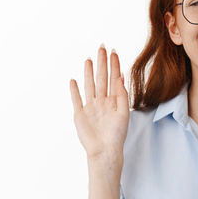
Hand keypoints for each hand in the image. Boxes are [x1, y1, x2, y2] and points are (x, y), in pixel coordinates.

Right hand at [69, 44, 129, 160]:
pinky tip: (73, 80)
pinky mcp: (80, 115)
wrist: (104, 151)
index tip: (113, 51)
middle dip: (101, 62)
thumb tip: (120, 76)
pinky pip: (76, 99)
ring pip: (89, 85)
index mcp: (114, 101)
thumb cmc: (117, 135)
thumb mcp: (123, 113)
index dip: (114, 65)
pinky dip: (74, 90)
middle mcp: (102, 102)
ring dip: (88, 72)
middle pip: (101, 77)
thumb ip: (122, 95)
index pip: (114, 78)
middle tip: (101, 47)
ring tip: (89, 59)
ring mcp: (90, 107)